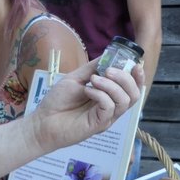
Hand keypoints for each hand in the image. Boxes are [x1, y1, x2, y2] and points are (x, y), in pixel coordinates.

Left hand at [27, 60, 141, 150]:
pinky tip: (87, 91)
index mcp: (109, 97)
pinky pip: (109, 107)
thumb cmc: (58, 101)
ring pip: (124, 100)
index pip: (132, 88)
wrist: (42, 121)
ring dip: (112, 85)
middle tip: (108, 70)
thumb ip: (93, 68)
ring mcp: (106, 117)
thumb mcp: (76, 78)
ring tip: (94, 80)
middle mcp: (111, 108)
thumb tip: (109, 54)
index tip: (135, 64)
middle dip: (126, 78)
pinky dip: (100, 94)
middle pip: (134, 94)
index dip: (138, 76)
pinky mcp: (98, 124)